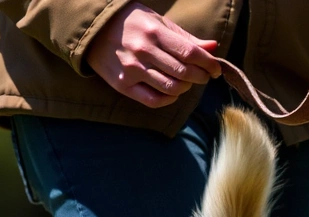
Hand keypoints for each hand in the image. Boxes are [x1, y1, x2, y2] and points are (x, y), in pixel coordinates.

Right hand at [85, 2, 220, 108]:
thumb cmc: (131, 24)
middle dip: (201, 77)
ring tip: (186, 81)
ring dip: (186, 88)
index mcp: (154, 33)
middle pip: (184, 73)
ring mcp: (131, 70)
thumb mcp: (158, 22)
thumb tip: (214, 48)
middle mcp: (142, 52)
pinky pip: (154, 100)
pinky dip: (169, 99)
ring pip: (172, 89)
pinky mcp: (122, 85)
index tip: (216, 68)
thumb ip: (186, 38)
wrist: (92, 30)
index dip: (209, 63)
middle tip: (203, 75)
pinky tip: (171, 91)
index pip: (190, 53)